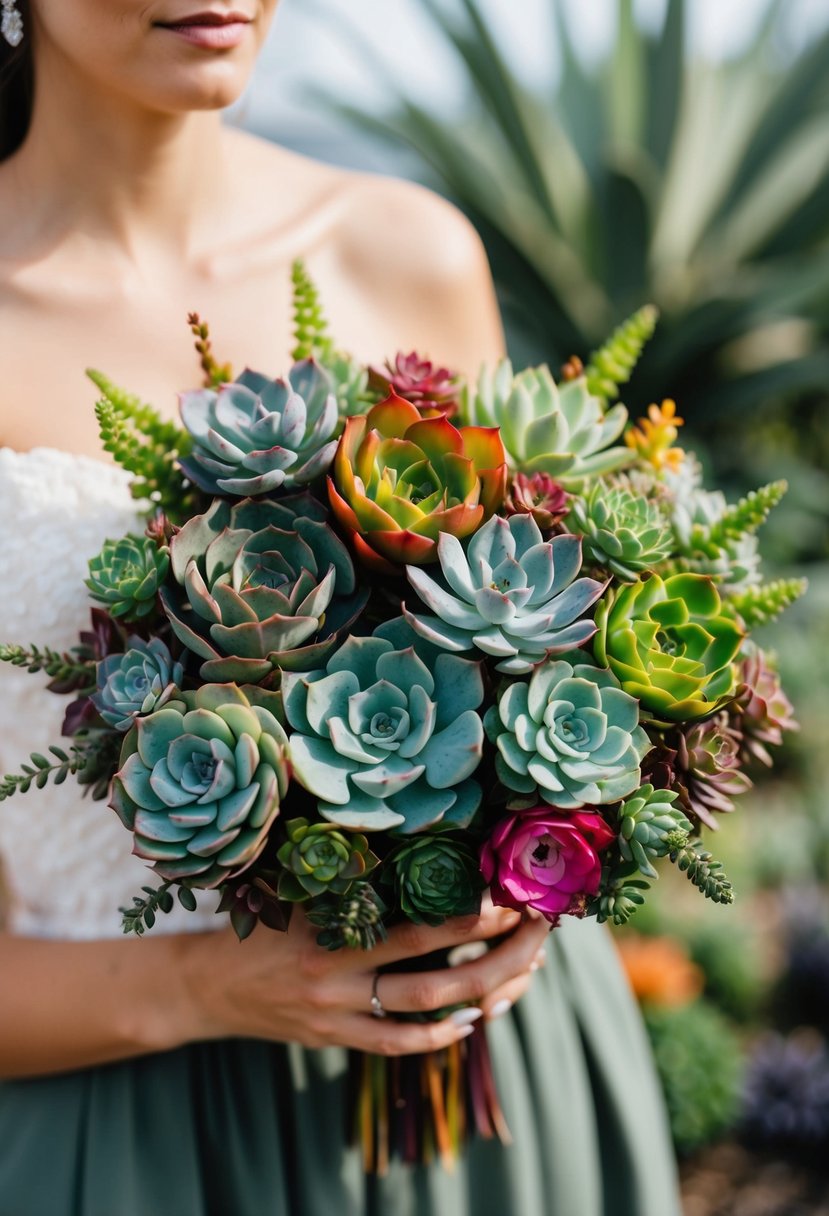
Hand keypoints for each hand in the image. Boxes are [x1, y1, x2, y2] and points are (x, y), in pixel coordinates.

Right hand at [180, 896, 548, 1056]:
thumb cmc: (257, 924)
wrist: (204, 985)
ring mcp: (337, 1013)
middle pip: (436, 973)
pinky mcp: (333, 1039)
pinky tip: (470, 1020)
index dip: (469, 912)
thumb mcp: (295, 891)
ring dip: (480, 993)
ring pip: (424, 1011)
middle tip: (535, 933)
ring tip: (520, 972)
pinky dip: (436, 1037)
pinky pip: (394, 1044)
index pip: (416, 922)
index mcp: (330, 928)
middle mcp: (338, 975)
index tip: (509, 894)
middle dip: (495, 955)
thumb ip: (347, 877)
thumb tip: (415, 844)